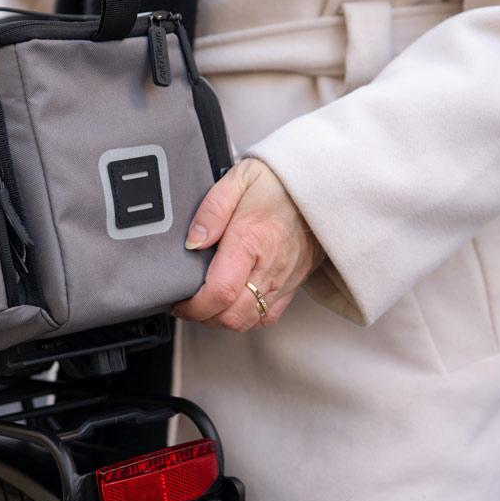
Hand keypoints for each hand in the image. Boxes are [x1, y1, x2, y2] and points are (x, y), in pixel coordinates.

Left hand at [173, 158, 324, 330]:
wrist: (320, 186)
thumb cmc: (279, 182)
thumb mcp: (238, 179)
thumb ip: (212, 210)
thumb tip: (193, 241)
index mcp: (251, 240)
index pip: (220, 292)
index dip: (194, 306)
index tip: (179, 300)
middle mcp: (270, 266)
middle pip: (232, 316)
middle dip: (202, 317)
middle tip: (186, 303)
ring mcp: (284, 279)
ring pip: (248, 321)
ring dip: (221, 320)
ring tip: (205, 304)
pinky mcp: (292, 284)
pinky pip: (267, 316)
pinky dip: (245, 318)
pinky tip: (232, 304)